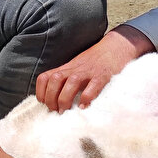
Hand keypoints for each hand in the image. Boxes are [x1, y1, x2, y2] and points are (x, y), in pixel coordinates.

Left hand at [35, 25, 153, 112]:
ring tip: (65, 111)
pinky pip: (92, 87)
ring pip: (71, 83)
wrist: (116, 46)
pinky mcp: (103, 75)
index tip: (44, 103)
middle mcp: (75, 69)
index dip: (41, 91)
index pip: (46, 77)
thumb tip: (56, 98)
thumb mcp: (77, 66)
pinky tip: (84, 107)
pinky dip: (86, 98)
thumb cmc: (96, 60)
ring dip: (64, 99)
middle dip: (51, 98)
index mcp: (67, 68)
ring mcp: (89, 71)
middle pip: (55, 80)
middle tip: (55, 110)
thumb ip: (67, 78)